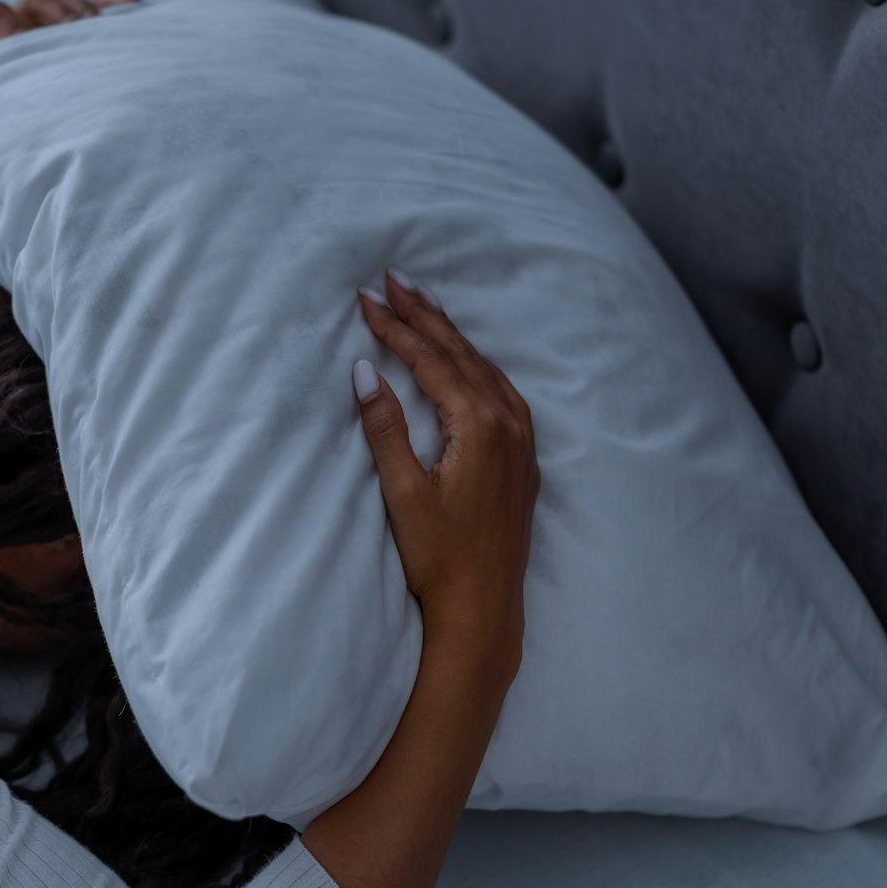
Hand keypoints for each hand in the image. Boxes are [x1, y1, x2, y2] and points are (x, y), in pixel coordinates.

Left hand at [0, 0, 138, 69]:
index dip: (6, 23)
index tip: (18, 42)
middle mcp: (14, 17)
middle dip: (52, 13)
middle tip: (70, 31)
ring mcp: (41, 20)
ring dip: (80, 8)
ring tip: (96, 27)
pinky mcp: (65, 27)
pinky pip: (89, 7)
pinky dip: (109, 1)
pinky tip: (133, 1)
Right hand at [353, 269, 537, 682]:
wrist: (485, 609)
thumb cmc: (440, 557)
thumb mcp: (403, 492)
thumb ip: (384, 427)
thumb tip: (363, 371)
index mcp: (481, 425)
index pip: (430, 360)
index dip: (396, 328)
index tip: (366, 299)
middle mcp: (509, 423)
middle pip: (461, 353)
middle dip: (424, 314)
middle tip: (393, 278)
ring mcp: (522, 440)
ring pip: (483, 367)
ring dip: (450, 334)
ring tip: (422, 304)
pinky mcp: (523, 458)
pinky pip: (500, 389)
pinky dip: (474, 364)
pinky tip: (463, 360)